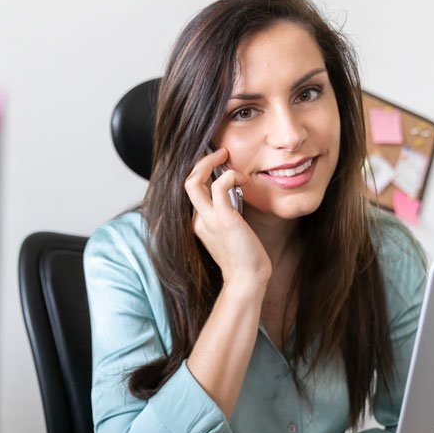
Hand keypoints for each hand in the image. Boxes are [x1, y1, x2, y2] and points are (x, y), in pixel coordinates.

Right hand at [184, 148, 270, 291]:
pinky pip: (219, 186)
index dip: (204, 173)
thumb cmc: (244, 259)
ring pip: (193, 181)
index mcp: (198, 223)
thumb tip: (236, 194)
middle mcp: (199, 220)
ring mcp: (209, 219)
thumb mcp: (230, 233)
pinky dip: (230, 175)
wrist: (247, 279)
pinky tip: (243, 179)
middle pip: (186, 182)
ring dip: (210, 163)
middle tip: (221, 153)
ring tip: (227, 157)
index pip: (193, 191)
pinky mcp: (224, 218)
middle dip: (201, 162)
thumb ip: (228, 214)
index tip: (221, 165)